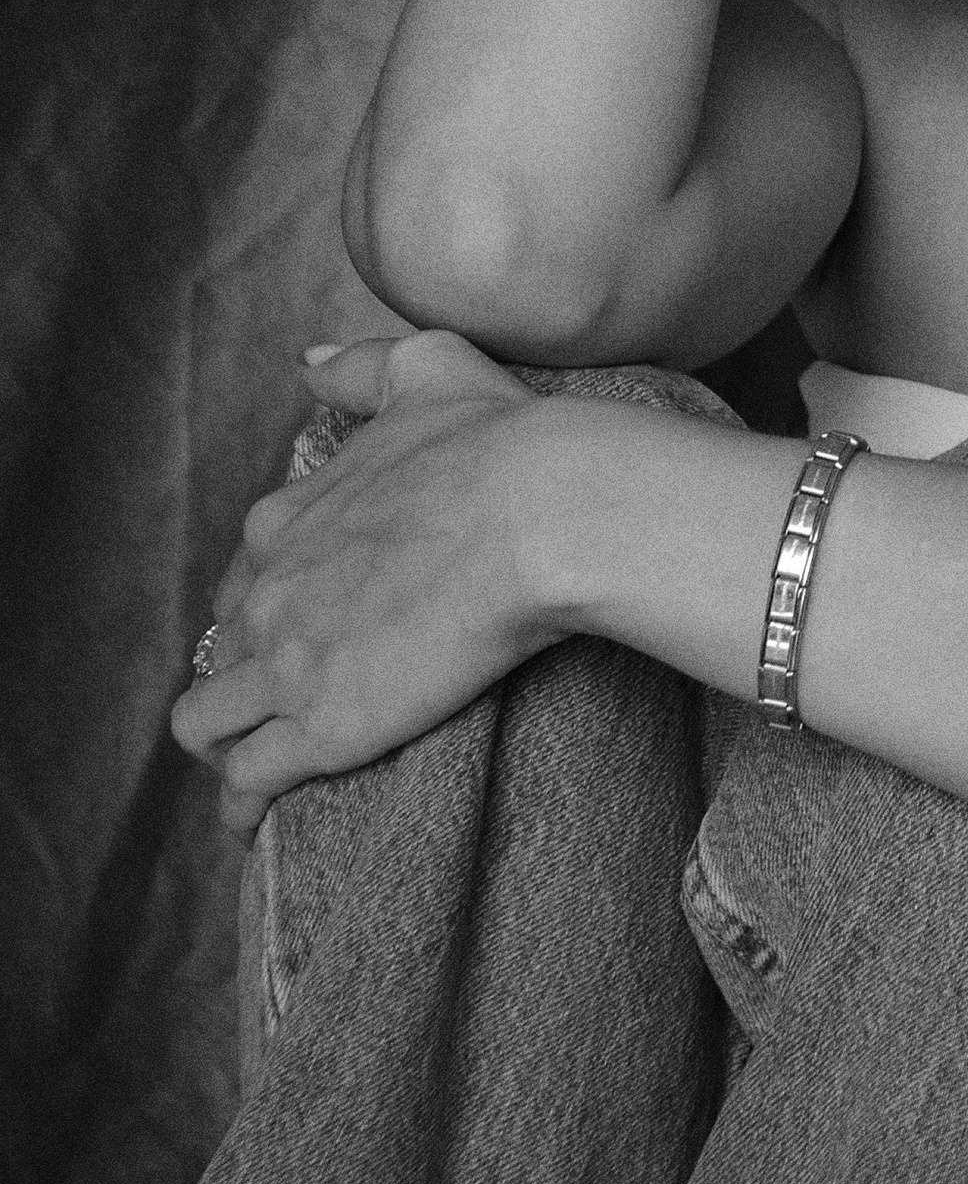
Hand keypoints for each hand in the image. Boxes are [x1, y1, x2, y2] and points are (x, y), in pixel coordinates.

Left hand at [172, 331, 546, 837]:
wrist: (543, 512)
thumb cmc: (500, 441)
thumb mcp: (427, 368)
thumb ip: (361, 367)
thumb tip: (309, 361)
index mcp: (291, 515)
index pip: (248, 573)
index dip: (271, 600)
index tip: (304, 622)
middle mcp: (271, 589)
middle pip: (223, 648)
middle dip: (247, 673)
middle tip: (297, 697)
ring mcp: (287, 662)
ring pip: (207, 722)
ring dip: (225, 743)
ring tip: (256, 768)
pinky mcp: (319, 728)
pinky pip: (246, 784)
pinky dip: (242, 807)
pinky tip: (253, 822)